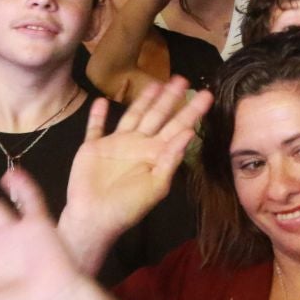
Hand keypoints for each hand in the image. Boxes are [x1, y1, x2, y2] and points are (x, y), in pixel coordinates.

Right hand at [58, 79, 211, 267]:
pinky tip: (101, 100)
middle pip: (157, 115)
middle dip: (170, 98)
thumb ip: (171, 159)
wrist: (94, 220)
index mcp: (156, 153)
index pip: (178, 127)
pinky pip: (95, 127)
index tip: (206, 95)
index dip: (191, 111)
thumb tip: (189, 133)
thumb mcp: (156, 186)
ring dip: (141, 101)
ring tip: (153, 84)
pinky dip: (97, 115)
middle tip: (182, 79)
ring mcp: (116, 144)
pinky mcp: (93, 147)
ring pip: (132, 115)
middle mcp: (139, 144)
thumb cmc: (128, 208)